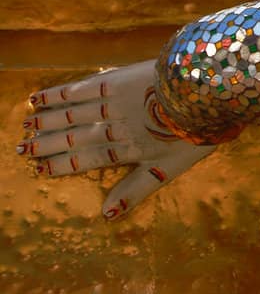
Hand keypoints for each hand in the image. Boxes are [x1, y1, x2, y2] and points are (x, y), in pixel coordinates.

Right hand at [16, 59, 215, 217]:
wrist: (206, 92)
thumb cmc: (193, 133)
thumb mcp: (168, 170)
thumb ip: (135, 190)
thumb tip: (105, 215)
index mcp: (125, 151)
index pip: (84, 161)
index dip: (59, 166)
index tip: (36, 170)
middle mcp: (113, 127)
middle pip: (73, 137)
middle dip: (46, 144)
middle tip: (20, 149)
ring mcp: (114, 102)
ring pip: (72, 113)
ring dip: (48, 119)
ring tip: (26, 124)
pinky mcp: (119, 78)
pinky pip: (84, 87)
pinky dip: (62, 93)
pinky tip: (44, 96)